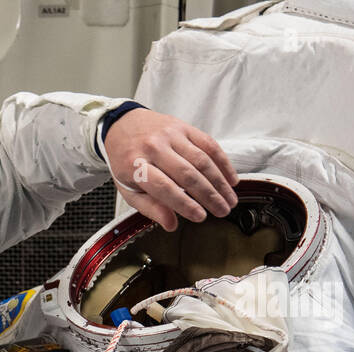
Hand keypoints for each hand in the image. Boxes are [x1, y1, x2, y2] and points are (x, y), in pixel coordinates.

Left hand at [103, 109, 239, 230]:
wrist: (122, 126)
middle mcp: (154, 147)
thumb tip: (171, 224)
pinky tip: (231, 179)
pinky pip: (209, 144)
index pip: (164, 187)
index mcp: (135, 165)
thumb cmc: (126, 163)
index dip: (184, 203)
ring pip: (202, 160)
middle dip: (209, 196)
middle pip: (188, 174)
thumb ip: (149, 208)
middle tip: (222, 211)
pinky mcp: (184, 127)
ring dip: (220, 182)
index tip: (200, 217)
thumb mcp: (128, 189)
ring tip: (229, 200)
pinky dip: (223, 163)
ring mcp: (170, 134)